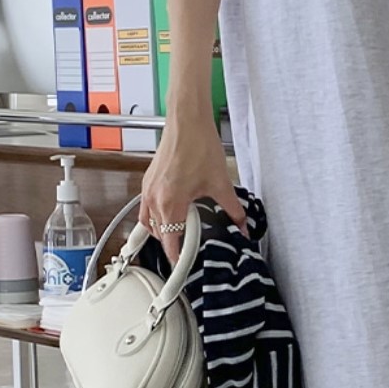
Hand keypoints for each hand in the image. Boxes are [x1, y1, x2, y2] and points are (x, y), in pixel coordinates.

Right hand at [139, 117, 246, 262]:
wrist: (187, 121)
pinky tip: (171, 212)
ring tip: (180, 232)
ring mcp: (148, 189)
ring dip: (163, 231)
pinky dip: (156, 216)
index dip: (177, 258)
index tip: (183, 267)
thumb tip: (242, 226)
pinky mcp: (148, 180)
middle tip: (189, 248)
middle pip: (159, 234)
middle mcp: (154, 198)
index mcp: (170, 202)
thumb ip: (233, 210)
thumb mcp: (221, 183)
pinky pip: (146, 208)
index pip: (170, 242)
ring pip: (149, 222)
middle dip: (173, 244)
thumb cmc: (199, 145)